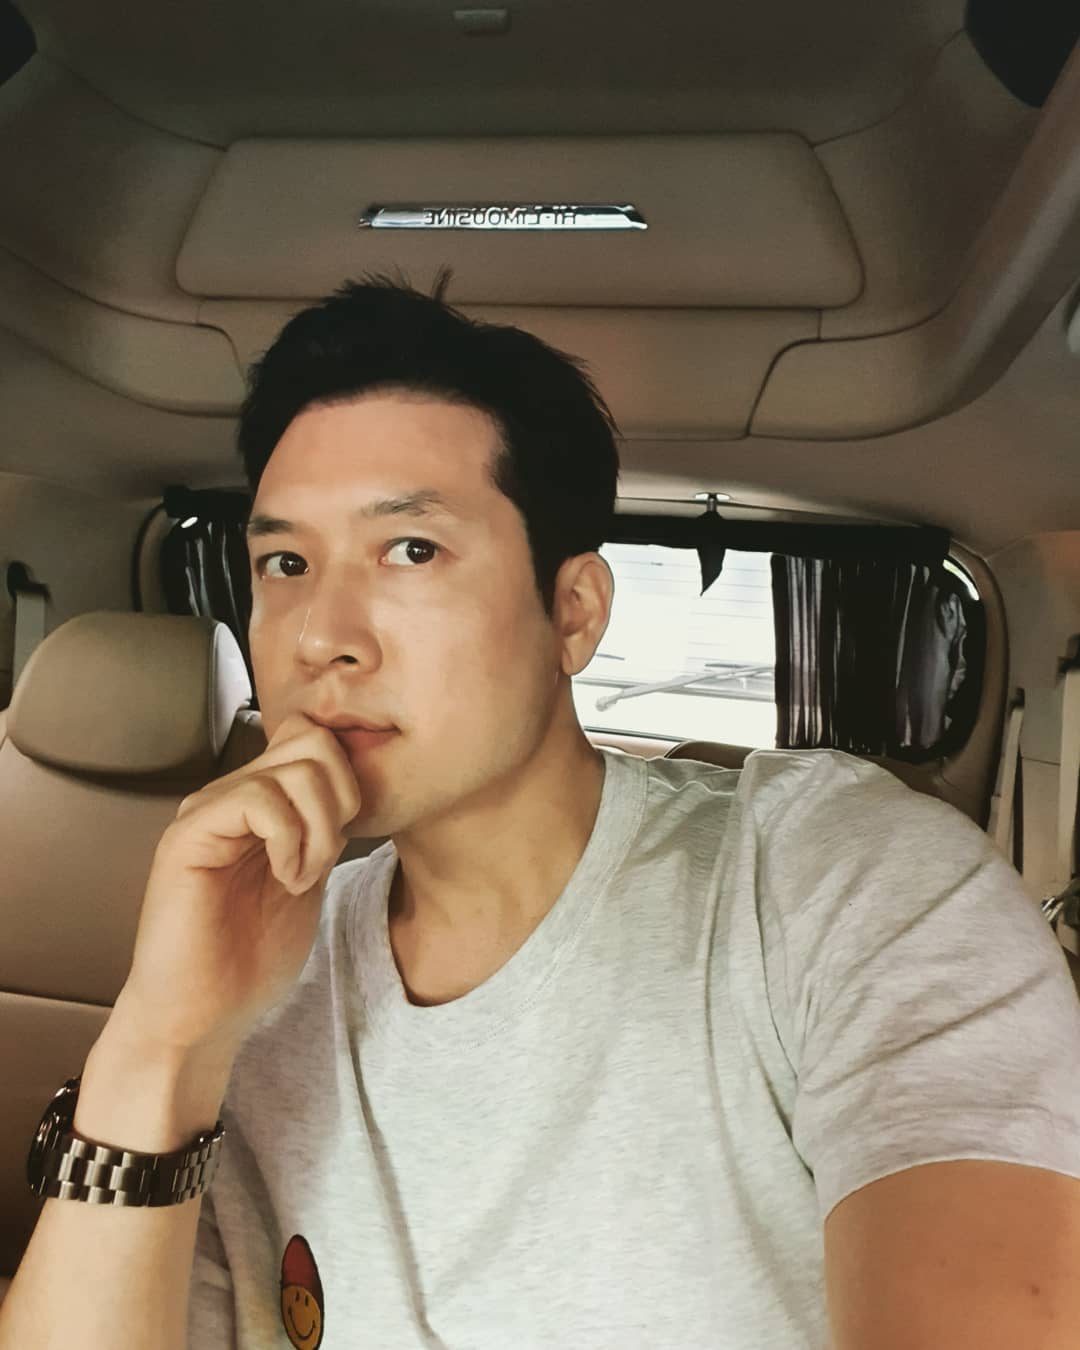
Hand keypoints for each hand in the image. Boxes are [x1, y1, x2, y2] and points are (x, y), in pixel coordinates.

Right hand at [109, 712, 361, 1058]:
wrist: (204, 1014)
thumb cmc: (252, 958)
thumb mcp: (310, 875)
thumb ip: (323, 828)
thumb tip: (357, 788)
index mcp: (259, 801)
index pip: (316, 738)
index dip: (348, 780)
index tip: (343, 841)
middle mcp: (230, 793)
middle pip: (314, 740)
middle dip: (341, 801)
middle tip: (323, 859)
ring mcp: (207, 809)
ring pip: (295, 768)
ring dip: (318, 830)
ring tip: (300, 878)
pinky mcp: (189, 834)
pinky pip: (259, 800)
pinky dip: (289, 841)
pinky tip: (284, 879)